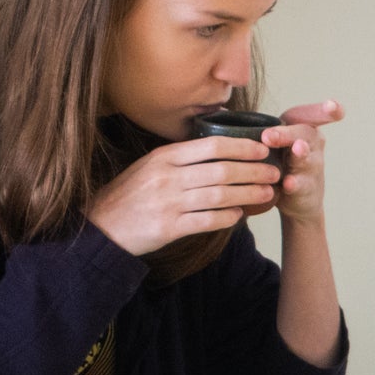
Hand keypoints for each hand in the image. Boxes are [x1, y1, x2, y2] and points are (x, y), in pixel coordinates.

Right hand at [86, 137, 281, 256]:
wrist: (100, 228)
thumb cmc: (129, 195)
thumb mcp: (149, 166)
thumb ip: (180, 157)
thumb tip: (220, 148)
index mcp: (164, 157)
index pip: (212, 146)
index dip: (242, 146)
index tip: (262, 149)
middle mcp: (167, 177)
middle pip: (222, 170)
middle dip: (254, 171)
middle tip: (274, 172)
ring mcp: (168, 203)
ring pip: (219, 195)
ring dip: (248, 194)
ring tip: (267, 193)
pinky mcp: (168, 228)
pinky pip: (207, 220)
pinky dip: (227, 216)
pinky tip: (240, 214)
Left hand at [259, 99, 342, 224]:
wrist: (296, 200)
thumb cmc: (280, 162)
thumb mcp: (273, 143)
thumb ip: (252, 127)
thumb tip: (218, 108)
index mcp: (302, 129)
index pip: (314, 115)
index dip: (325, 110)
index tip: (334, 107)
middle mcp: (313, 145)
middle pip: (305, 133)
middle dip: (288, 133)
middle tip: (269, 135)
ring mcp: (313, 167)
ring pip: (309, 158)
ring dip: (301, 154)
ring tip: (297, 150)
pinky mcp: (309, 188)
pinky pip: (303, 184)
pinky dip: (296, 183)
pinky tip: (289, 184)